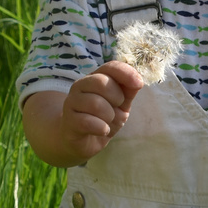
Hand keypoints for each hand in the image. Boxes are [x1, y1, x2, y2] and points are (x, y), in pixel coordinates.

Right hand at [22, 61, 145, 166]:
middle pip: (101, 82)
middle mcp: (80, 86)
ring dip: (109, 116)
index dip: (126, 73)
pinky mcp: (68, 121)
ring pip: (95, 103)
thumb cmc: (103, 118)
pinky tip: (102, 130)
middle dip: (116, 98)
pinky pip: (88, 122)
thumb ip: (128, 90)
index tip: (138, 84)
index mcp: (94, 78)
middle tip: (116, 109)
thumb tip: (138, 80)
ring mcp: (72, 102)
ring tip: (107, 121)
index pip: (109, 67)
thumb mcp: (121, 104)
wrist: (84, 141)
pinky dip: (101, 128)